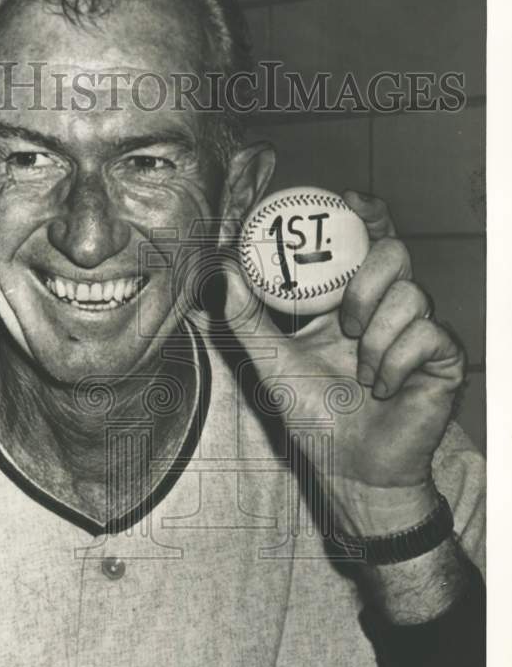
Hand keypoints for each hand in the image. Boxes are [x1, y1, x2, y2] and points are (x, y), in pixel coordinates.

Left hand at [224, 190, 465, 532]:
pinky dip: (395, 365)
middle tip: (345, 323)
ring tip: (361, 375)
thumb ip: (246, 318)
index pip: (365, 242)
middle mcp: (386, 309)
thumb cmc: (314, 417)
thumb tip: (223, 271)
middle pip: (394, 253)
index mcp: (349, 302)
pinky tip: (385, 390)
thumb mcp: (271, 362)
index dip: (365, 213)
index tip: (348, 198)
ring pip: (412, 295)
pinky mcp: (443, 357)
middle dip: (366, 282)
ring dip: (375, 339)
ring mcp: (418, 331)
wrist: (349, 467)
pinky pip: (428, 334)